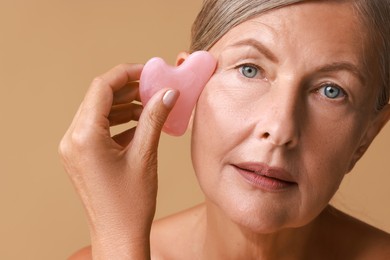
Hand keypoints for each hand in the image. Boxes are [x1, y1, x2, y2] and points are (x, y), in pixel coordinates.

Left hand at [59, 64, 178, 258]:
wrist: (118, 236)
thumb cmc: (130, 204)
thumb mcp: (145, 156)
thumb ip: (154, 119)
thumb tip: (168, 93)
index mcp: (84, 137)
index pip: (101, 89)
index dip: (126, 74)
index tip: (148, 70)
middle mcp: (72, 139)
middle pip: (98, 98)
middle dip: (127, 89)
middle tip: (153, 87)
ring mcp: (74, 148)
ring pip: (98, 112)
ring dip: (124, 106)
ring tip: (150, 105)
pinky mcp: (81, 156)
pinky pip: (98, 128)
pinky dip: (118, 122)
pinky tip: (140, 124)